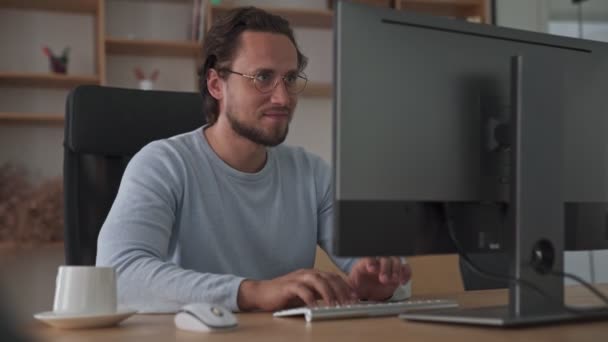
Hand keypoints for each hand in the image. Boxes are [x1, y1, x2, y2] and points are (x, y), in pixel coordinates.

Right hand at [237, 269, 356, 310]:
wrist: (262, 293)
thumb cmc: (285, 295)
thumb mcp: (306, 294)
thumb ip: (320, 294)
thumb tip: (337, 301)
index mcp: (313, 274)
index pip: (333, 277)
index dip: (345, 286)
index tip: (354, 297)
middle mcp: (307, 273)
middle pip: (329, 277)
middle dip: (341, 290)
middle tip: (349, 302)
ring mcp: (297, 278)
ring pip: (318, 281)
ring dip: (328, 293)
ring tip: (335, 305)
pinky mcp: (287, 286)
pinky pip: (301, 289)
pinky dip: (310, 298)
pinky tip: (315, 306)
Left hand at [348, 257, 411, 300]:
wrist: (367, 290)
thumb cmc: (359, 285)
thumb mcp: (351, 286)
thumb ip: (349, 290)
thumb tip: (350, 294)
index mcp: (365, 264)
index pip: (368, 258)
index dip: (370, 261)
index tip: (371, 268)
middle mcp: (378, 263)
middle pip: (384, 257)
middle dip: (385, 267)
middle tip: (383, 279)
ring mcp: (388, 267)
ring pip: (395, 260)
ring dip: (396, 269)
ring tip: (394, 280)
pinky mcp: (397, 273)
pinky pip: (405, 269)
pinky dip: (406, 274)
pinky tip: (402, 282)